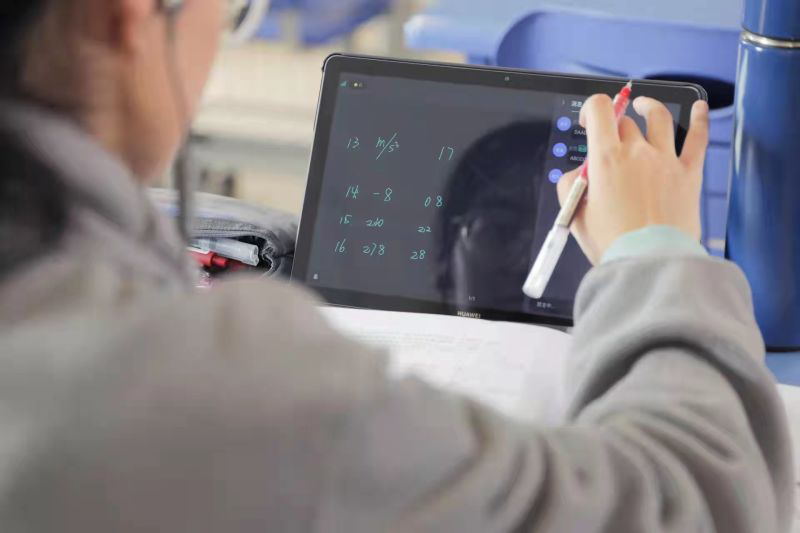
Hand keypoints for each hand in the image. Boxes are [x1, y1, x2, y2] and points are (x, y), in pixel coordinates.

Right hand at [557, 95, 709, 263]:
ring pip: (659, 119)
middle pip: (626, 122)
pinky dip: (700, 119)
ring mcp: (665, 160)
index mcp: (606, 159)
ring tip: (644, 107)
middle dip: (616, 126)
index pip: (599, 110)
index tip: (589, 120)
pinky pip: (698, 138)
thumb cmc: (613, 244)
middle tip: (612, 142)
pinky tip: (698, 107)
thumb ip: (570, 187)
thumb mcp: (576, 216)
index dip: (591, 108)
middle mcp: (637, 152)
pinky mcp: (688, 174)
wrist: (649, 263)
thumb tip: (577, 175)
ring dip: (649, 107)